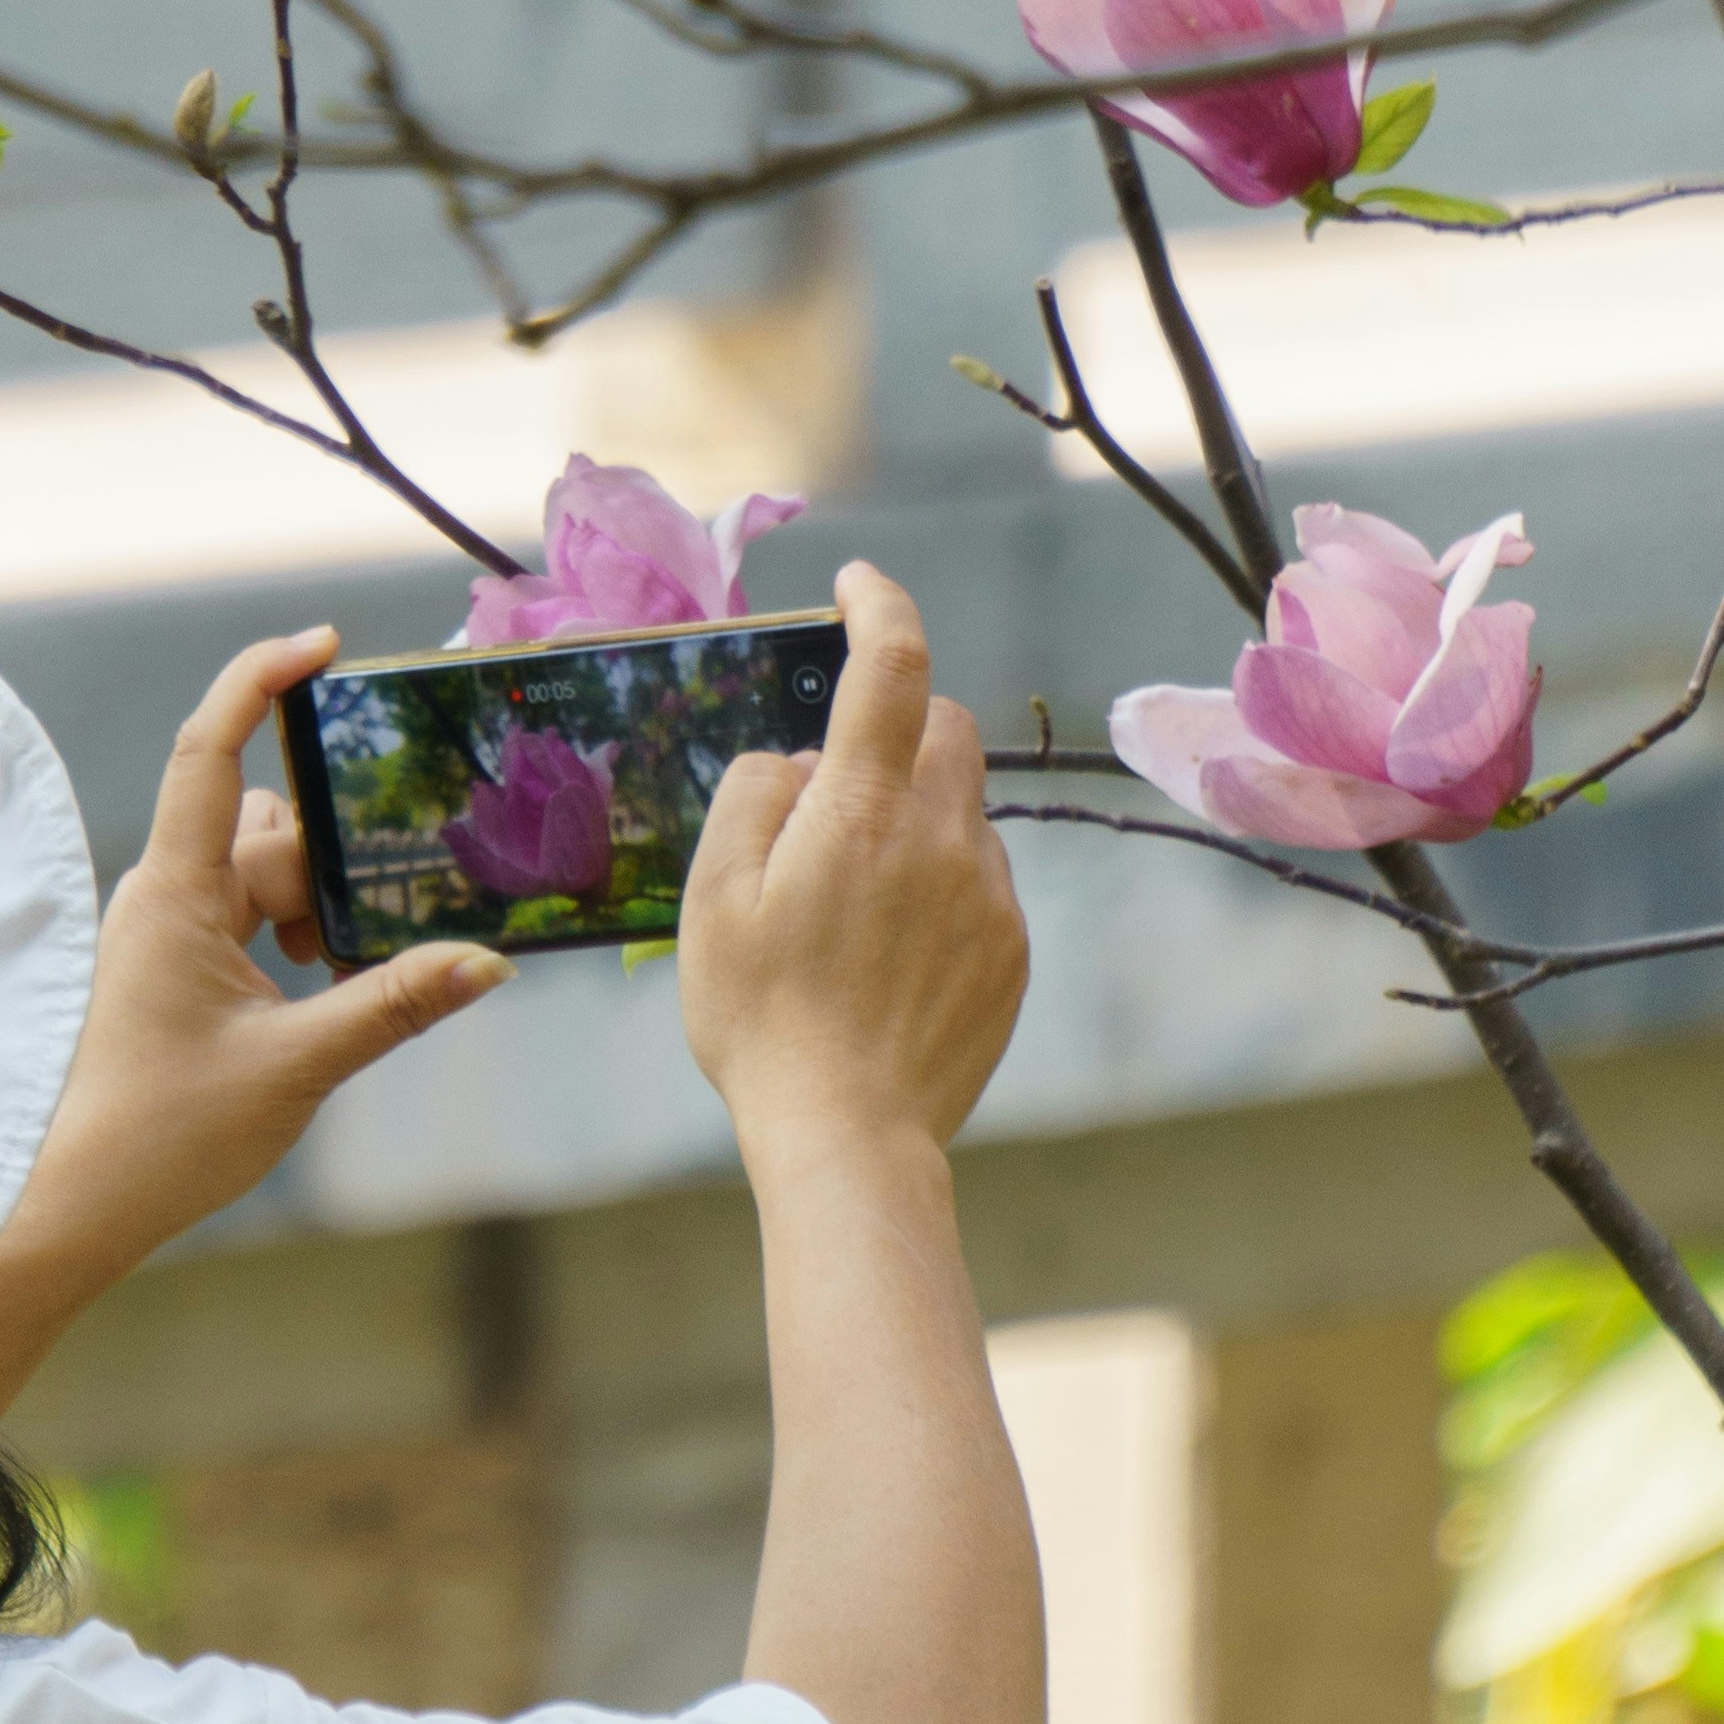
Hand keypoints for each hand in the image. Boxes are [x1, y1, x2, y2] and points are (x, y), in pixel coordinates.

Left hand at [0, 632, 506, 1426]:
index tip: (325, 642)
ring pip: (263, 873)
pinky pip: (249, 916)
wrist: (69, 1208)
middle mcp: (163, 895)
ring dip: (316, 905)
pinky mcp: (174, 968)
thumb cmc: (160, 1136)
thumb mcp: (295, 1067)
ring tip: (340, 978)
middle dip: (329, 863)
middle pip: (265, 823)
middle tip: (363, 934)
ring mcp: (165, 930)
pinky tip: (321, 994)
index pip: (208, 748)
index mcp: (173, 893)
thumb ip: (393, 1003)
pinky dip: (297, 937)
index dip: (261, 679)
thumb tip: (489, 963)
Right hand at [677, 560, 1025, 1166]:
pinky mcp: (1011, 950)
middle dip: (899, 725)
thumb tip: (798, 758)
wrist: (850, 1138)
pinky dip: (939, 884)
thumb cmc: (762, 1019)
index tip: (858, 586)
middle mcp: (940, 837)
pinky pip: (980, 879)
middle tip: (838, 786)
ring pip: (963, 808)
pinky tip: (889, 954)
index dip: (879, 605)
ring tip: (852, 904)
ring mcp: (987, 895)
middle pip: (944, 725)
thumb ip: (753, 798)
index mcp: (860, 811)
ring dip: (916, 816)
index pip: (891, 666)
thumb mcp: (712, 899)